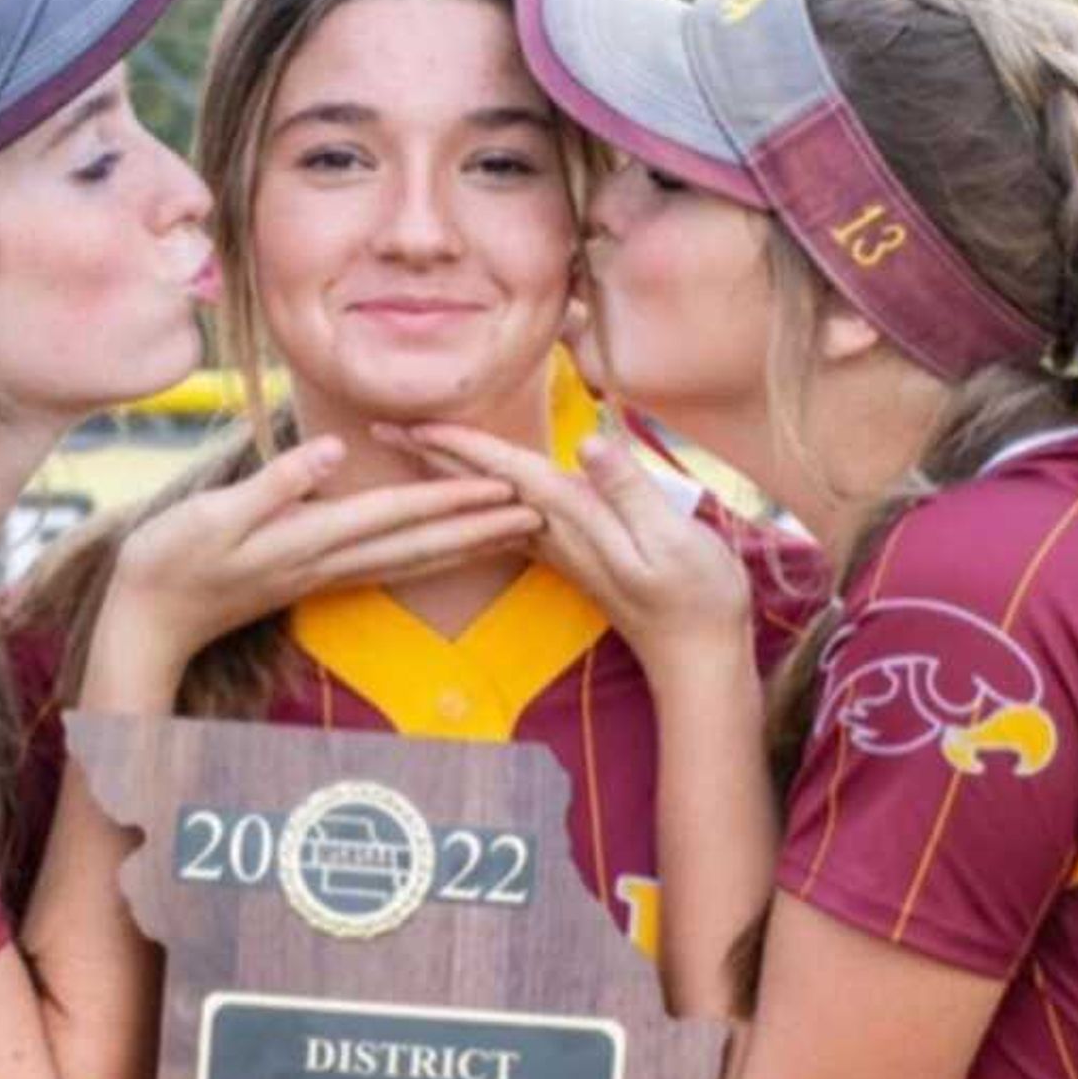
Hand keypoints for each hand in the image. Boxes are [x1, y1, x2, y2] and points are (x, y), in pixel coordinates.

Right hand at [98, 435, 541, 685]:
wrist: (148, 620)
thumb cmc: (170, 560)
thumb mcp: (214, 513)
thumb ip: (275, 483)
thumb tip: (332, 448)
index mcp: (308, 539)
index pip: (396, 515)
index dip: (453, 497)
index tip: (504, 486)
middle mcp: (326, 560)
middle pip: (421, 542)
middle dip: (482, 526)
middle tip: (543, 510)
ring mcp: (323, 574)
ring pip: (411, 559)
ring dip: (467, 543)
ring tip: (515, 530)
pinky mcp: (313, 579)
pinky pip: (388, 566)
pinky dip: (429, 555)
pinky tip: (449, 549)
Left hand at [376, 419, 753, 691]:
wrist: (697, 655)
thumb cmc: (695, 596)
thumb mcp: (672, 538)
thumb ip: (628, 491)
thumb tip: (587, 443)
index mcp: (573, 522)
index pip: (505, 475)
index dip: (462, 445)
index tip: (413, 423)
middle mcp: (555, 534)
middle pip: (483, 488)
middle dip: (433, 458)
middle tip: (380, 431)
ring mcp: (560, 548)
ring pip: (490, 504)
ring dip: (451, 477)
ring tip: (411, 451)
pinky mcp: (572, 555)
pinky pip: (509, 523)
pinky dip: (482, 502)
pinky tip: (467, 497)